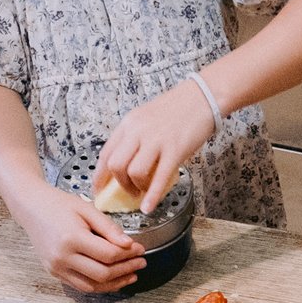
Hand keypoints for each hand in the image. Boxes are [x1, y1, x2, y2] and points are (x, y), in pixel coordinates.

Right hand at [13, 184, 144, 292]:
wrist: (31, 208)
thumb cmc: (58, 204)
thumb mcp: (87, 209)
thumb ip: (109, 228)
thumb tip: (129, 245)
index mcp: (71, 238)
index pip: (108, 254)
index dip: (128, 254)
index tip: (140, 249)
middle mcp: (62, 257)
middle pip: (102, 273)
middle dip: (126, 270)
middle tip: (141, 263)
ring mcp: (56, 268)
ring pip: (93, 286)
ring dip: (115, 283)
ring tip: (131, 275)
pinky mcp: (54, 273)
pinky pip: (81, 286)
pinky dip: (100, 285)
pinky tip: (113, 279)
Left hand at [92, 81, 217, 213]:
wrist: (203, 96)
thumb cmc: (178, 107)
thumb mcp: (147, 117)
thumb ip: (136, 137)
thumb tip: (129, 161)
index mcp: (129, 123)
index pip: (106, 153)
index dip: (99, 176)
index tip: (98, 189)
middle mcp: (138, 131)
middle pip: (116, 165)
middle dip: (118, 184)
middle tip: (127, 192)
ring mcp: (156, 140)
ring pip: (134, 172)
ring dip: (136, 188)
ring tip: (143, 192)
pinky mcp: (175, 150)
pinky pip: (159, 178)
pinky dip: (152, 196)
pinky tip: (149, 206)